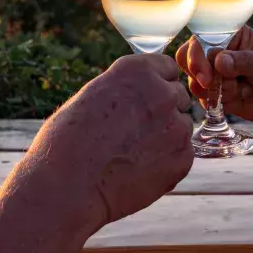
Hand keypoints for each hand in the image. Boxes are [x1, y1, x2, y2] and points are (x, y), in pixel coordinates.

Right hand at [29, 54, 193, 226]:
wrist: (69, 184)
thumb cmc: (69, 140)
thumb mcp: (95, 95)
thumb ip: (127, 89)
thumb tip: (142, 94)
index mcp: (137, 71)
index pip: (167, 67)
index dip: (156, 84)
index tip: (144, 100)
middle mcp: (162, 92)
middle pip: (177, 95)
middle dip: (163, 110)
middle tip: (136, 131)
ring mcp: (176, 126)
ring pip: (182, 126)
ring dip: (166, 136)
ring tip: (134, 154)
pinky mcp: (182, 158)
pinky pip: (182, 154)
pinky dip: (167, 162)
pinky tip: (139, 170)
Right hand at [176, 26, 252, 124]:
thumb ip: (244, 61)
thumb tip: (219, 61)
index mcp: (229, 34)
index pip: (202, 37)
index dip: (196, 52)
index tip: (204, 71)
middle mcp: (216, 51)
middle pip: (187, 56)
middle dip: (197, 71)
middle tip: (209, 83)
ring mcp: (213, 73)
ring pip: (194, 79)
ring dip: (211, 89)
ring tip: (236, 90)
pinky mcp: (213, 93)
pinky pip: (203, 97)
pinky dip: (215, 101)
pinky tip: (236, 99)